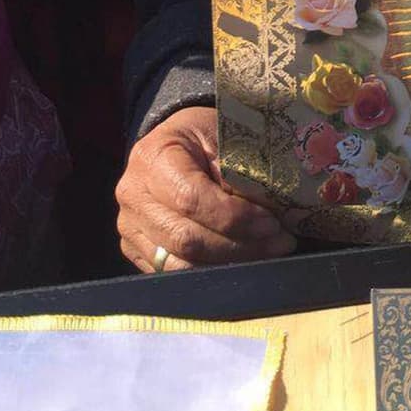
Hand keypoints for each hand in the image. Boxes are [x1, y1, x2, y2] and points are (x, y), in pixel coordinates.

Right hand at [116, 106, 296, 271]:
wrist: (173, 145)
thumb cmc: (203, 136)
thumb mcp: (223, 136)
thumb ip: (237, 171)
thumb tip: (265, 211)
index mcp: (153, 158)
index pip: (191, 199)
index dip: (234, 217)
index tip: (271, 223)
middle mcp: (133, 195)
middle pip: (186, 239)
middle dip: (240, 246)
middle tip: (280, 241)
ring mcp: (130, 227)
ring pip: (180, 265)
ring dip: (231, 265)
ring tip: (268, 252)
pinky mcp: (136, 250)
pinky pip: (174, 274)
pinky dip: (214, 271)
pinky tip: (244, 260)